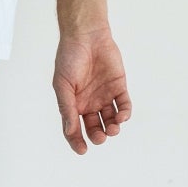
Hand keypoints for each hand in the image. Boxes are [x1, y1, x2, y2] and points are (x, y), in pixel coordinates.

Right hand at [51, 25, 131, 155]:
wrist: (86, 36)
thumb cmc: (69, 58)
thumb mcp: (63, 85)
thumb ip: (67, 108)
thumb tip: (69, 131)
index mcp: (73, 104)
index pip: (74, 128)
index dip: (77, 141)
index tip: (82, 150)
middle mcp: (89, 103)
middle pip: (95, 127)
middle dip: (98, 136)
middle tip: (100, 137)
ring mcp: (105, 96)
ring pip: (111, 120)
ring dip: (113, 128)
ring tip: (113, 129)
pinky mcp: (119, 87)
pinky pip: (124, 106)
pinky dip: (125, 114)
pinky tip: (122, 117)